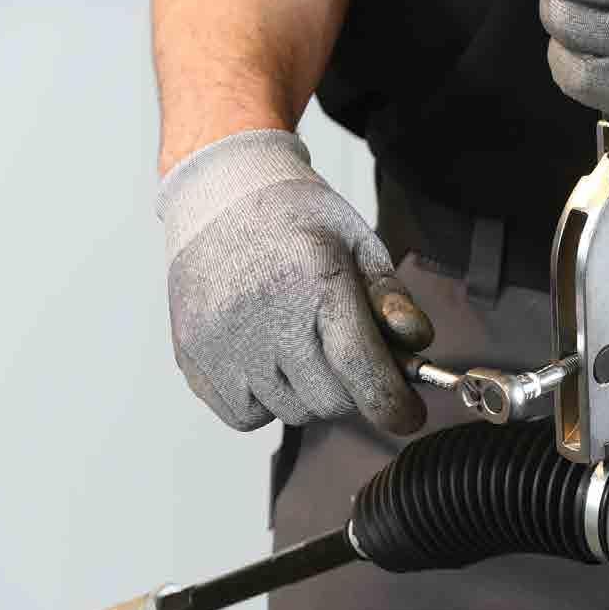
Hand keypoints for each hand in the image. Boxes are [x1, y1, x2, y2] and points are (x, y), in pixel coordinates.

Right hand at [157, 130, 433, 433]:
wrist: (221, 193)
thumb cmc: (297, 219)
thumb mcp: (359, 244)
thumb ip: (392, 298)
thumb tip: (416, 344)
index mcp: (315, 282)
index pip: (360, 369)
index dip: (392, 404)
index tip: (407, 416)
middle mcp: (264, 315)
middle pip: (329, 401)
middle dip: (350, 388)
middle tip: (345, 354)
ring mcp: (222, 340)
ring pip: (290, 412)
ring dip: (307, 392)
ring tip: (299, 343)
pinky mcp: (192, 357)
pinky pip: (245, 416)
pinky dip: (265, 401)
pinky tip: (266, 357)